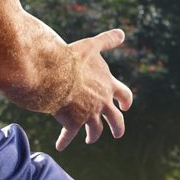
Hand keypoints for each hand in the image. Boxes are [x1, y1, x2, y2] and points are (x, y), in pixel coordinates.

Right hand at [52, 28, 133, 149]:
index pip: (124, 95)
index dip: (125, 101)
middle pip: (116, 120)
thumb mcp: (91, 46)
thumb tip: (122, 32)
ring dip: (92, 135)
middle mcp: (102, 102)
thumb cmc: (71, 58)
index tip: (125, 108)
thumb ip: (107, 41)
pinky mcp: (73, 122)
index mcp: (108, 85)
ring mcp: (89, 114)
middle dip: (117, 127)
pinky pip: (69, 135)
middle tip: (117, 133)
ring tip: (89, 139)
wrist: (53, 74)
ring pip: (95, 130)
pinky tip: (60, 147)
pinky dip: (65, 141)